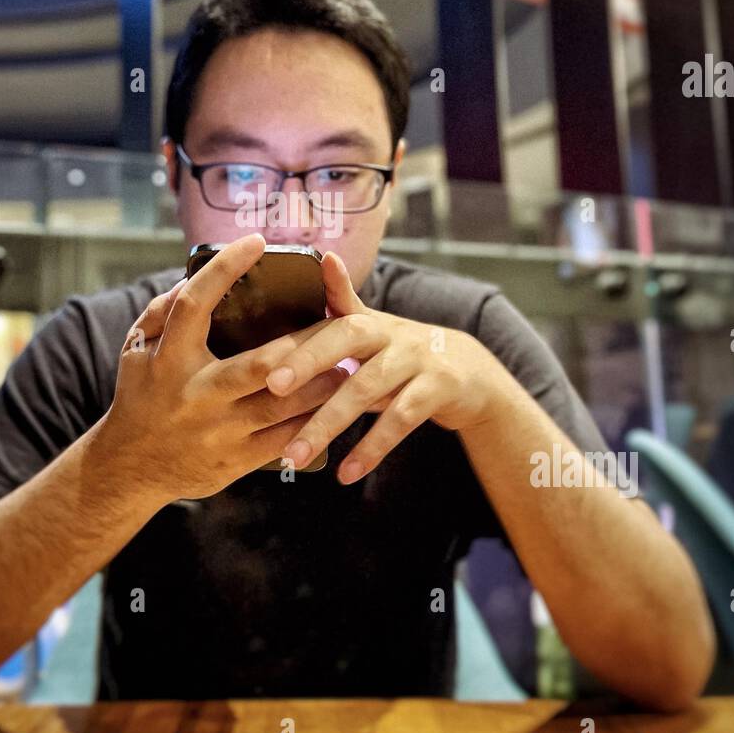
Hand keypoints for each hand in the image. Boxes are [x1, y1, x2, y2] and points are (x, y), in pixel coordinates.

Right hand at [95, 233, 349, 503]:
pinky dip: (312, 420)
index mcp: (169, 358)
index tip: (256, 242)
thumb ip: (160, 313)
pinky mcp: (235, 460)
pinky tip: (331, 406)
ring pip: (284, 404)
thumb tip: (192, 279)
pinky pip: (285, 438)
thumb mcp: (134, 351)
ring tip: (347, 365)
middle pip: (262, 363)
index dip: (225, 269)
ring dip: (322, 384)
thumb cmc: (140, 398)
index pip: (196, 303)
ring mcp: (218, 430)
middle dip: (305, 344)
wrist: (130, 469)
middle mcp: (196, 393)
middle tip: (335, 324)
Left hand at [256, 250, 505, 482]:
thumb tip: (324, 259)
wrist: (468, 371)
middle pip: (347, 340)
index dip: (298, 344)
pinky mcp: (439, 389)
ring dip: (329, 424)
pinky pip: (401, 420)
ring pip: (367, 389)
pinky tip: (346, 473)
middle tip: (272, 391)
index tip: (265, 369)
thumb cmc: (401, 352)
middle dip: (308, 364)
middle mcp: (390, 333)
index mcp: (367, 321)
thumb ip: (342, 303)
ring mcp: (417, 359)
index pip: (327, 325)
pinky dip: (372, 448)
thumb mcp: (374, 329)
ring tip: (296, 455)